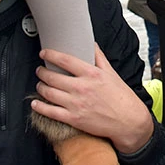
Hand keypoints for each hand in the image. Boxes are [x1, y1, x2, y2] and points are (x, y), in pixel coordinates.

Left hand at [31, 45, 154, 153]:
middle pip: (53, 77)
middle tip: (40, 70)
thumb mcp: (111, 73)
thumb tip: (92, 45)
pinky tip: (36, 103)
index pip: (65, 60)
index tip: (44, 53)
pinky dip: (40, 106)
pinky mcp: (74, 119)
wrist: (128, 120)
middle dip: (42, 72)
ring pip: (49, 93)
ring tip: (39, 84)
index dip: (51, 55)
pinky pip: (51, 112)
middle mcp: (82, 87)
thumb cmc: (121, 97)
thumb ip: (99, 58)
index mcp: (91, 74)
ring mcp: (76, 104)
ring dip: (40, 87)